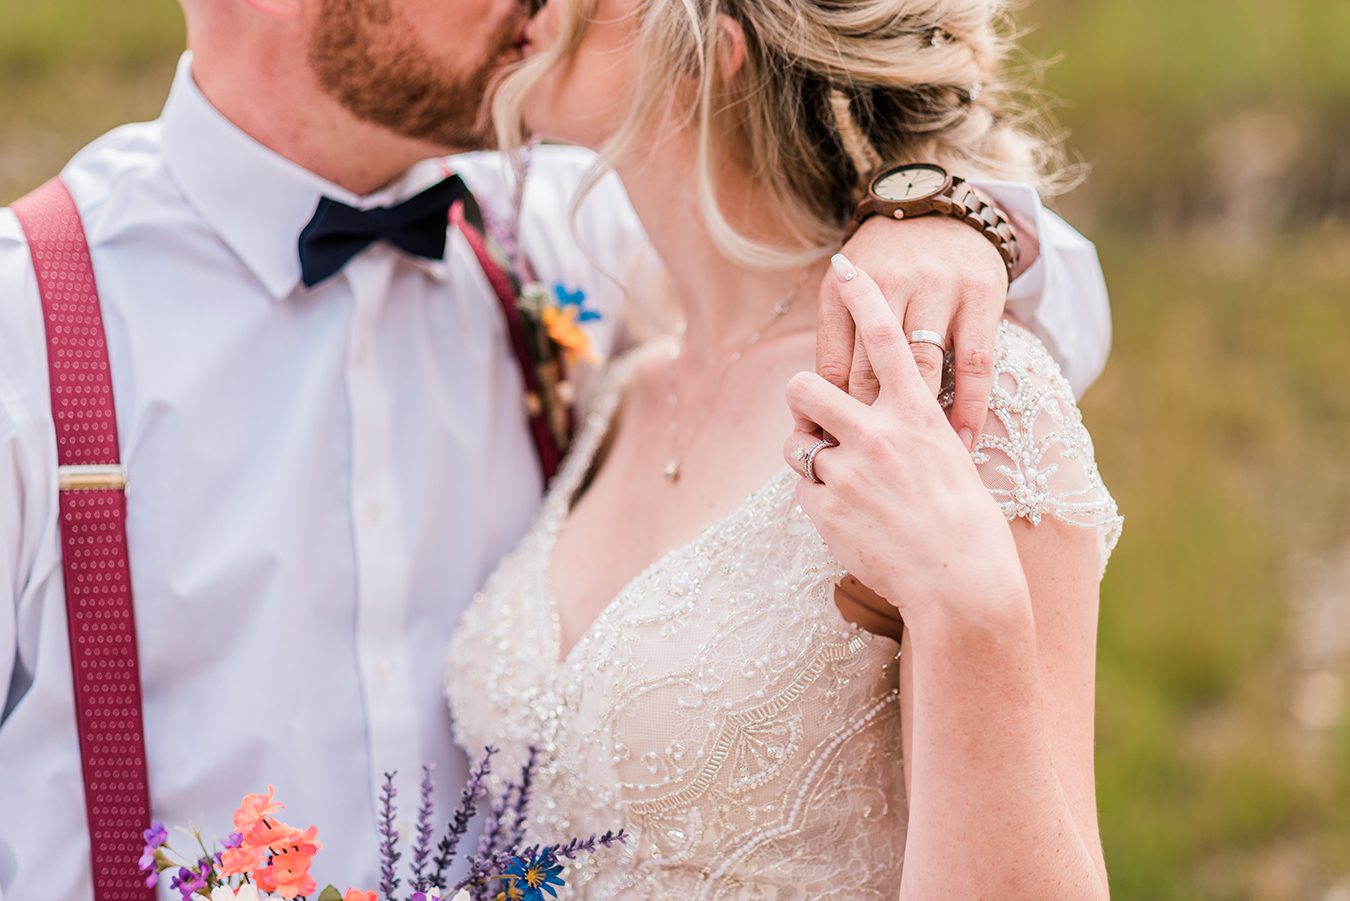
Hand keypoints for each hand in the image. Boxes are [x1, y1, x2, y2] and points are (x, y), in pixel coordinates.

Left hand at [789, 254, 1027, 629]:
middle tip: (812, 414)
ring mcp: (849, 469)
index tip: (845, 267)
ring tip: (835, 478)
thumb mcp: (949, 461)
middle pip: (806, 384)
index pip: (886, 339)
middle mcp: (878, 432)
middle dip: (801, 397)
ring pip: (795, 440)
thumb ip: (912, 433)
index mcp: (917, 414)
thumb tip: (881, 424)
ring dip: (805, 452)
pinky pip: (801, 490)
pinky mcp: (827, 507)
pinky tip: (849, 521)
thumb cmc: (967, 526)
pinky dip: (817, 502)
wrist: (962, 582)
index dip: (863, 297)